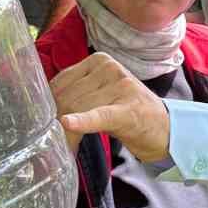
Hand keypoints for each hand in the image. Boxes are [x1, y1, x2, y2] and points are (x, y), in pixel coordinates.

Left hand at [50, 53, 170, 162]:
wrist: (165, 129)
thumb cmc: (127, 112)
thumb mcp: (101, 95)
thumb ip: (76, 94)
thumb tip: (42, 108)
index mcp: (99, 60)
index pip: (61, 82)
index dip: (48, 106)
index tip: (44, 126)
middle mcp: (109, 68)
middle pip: (68, 96)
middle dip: (56, 121)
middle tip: (53, 142)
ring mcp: (121, 87)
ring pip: (79, 108)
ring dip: (67, 132)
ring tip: (66, 147)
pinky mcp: (128, 110)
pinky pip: (99, 115)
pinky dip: (82, 121)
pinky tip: (68, 124)